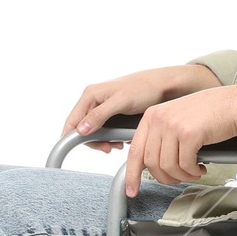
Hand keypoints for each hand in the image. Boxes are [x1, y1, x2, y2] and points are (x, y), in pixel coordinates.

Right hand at [62, 64, 219, 153]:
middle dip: (94, 142)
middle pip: (82, 129)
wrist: (164, 86)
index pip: (72, 121)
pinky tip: (121, 141)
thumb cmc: (144, 88)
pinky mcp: (112, 113)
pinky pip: (105, 130)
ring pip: (93, 131)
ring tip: (116, 145)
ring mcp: (102, 107)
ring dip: (103, 142)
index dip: (74, 137)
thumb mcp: (121, 101)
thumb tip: (81, 129)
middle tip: (109, 148)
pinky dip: (111, 138)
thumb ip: (99, 115)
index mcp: (90, 95)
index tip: (87, 149)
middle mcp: (93, 100)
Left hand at [123, 84, 236, 195]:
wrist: (234, 104)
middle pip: (151, 162)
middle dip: (165, 178)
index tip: (132, 190)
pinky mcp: (188, 134)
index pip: (135, 151)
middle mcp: (159, 119)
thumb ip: (161, 136)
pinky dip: (193, 172)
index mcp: (152, 115)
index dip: (132, 175)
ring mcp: (173, 125)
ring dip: (182, 175)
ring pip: (167, 167)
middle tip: (178, 179)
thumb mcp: (177, 118)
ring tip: (193, 172)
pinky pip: (184, 165)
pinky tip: (201, 167)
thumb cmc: (210, 113)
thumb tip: (152, 164)